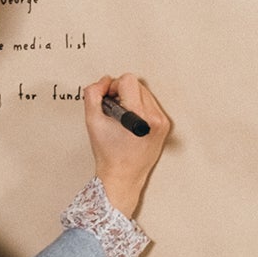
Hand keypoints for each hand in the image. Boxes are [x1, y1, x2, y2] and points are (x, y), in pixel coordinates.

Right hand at [83, 73, 170, 218]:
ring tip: (122, 118)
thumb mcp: (92, 120)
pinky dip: (140, 108)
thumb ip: (93, 94)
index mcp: (139, 115)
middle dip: (123, 93)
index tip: (109, 100)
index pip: (128, 80)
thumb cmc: (108, 153)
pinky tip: (131, 123)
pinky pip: (151, 105)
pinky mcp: (165, 126)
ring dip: (132, 100)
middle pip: (138, 84)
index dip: (113, 86)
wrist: (123, 176)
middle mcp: (154, 117)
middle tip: (114, 111)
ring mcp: (162, 122)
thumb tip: (105, 81)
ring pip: (145, 93)